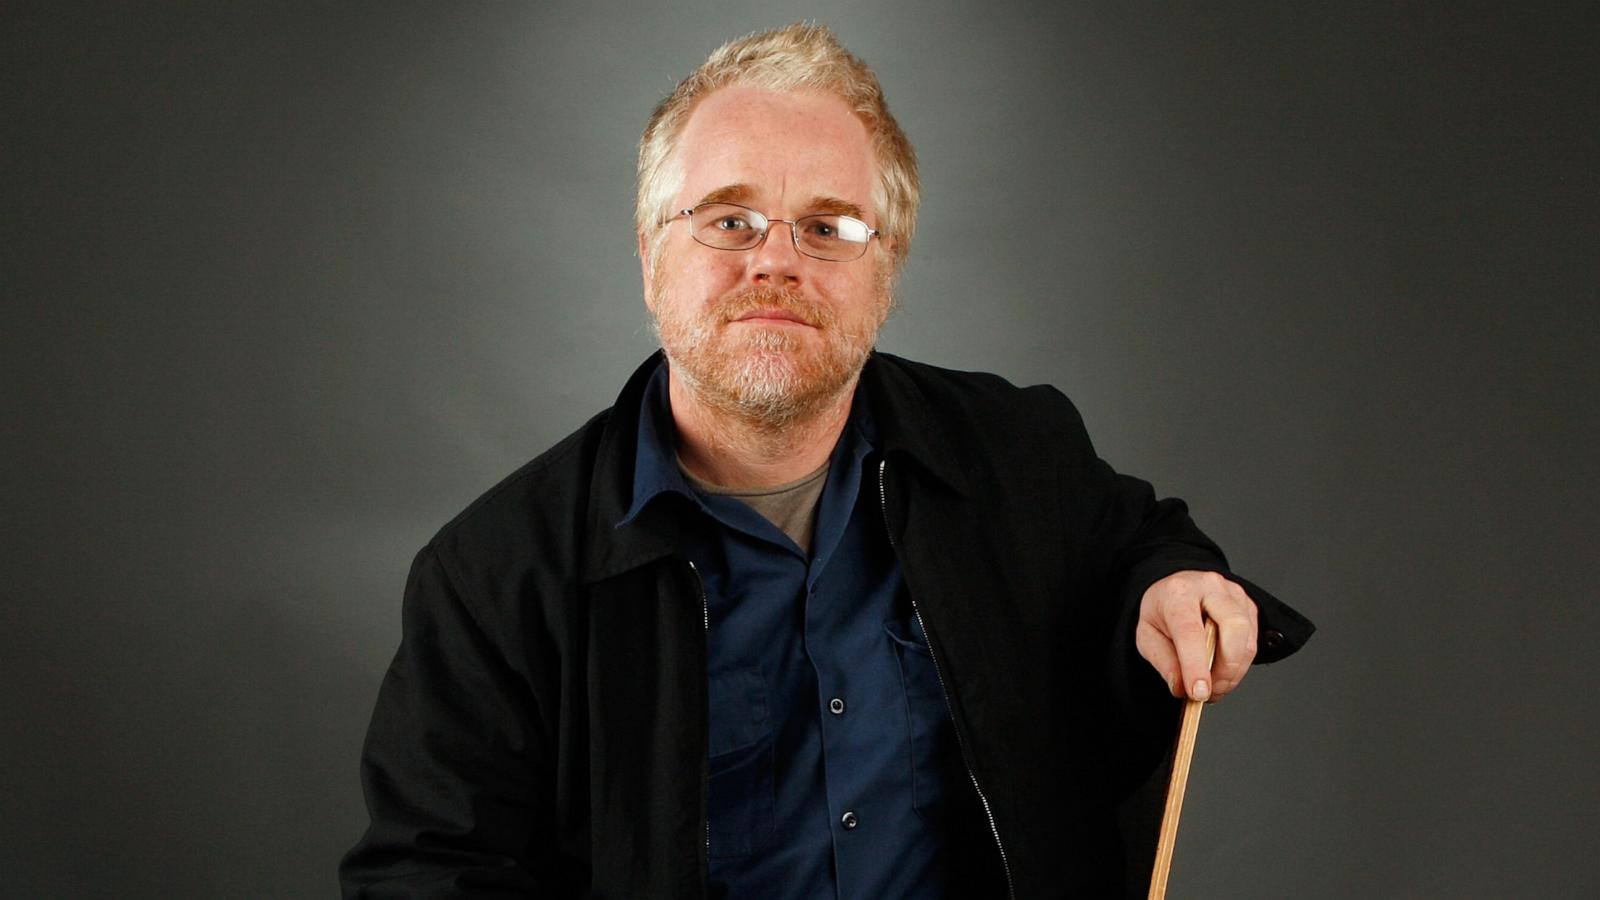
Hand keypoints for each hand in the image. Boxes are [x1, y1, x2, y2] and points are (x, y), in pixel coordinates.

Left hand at [1136, 570, 1257, 701]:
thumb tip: (1181, 687)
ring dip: (1233, 673)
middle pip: (1233, 628)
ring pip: (1247, 640)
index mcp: (1179, 593)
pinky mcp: (1249, 606)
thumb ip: (1163, 662)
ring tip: (1214, 686)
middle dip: (1225, 669)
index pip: (1190, 630)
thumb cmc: (1162, 611)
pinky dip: (1240, 665)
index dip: (1196, 665)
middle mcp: (1210, 587)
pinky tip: (1222, 670)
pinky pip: (1253, 642)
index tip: (1198, 692)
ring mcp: (1234, 595)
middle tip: (1209, 692)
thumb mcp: (1148, 636)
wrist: (1175, 588)